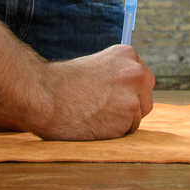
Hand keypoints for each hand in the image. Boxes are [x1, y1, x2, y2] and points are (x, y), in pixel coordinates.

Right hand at [31, 43, 155, 140]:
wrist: (43, 96)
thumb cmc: (61, 83)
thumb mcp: (95, 66)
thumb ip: (117, 76)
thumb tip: (129, 91)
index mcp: (128, 55)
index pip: (143, 79)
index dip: (129, 91)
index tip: (113, 96)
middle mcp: (136, 74)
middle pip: (146, 99)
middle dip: (131, 107)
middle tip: (106, 110)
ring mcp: (132, 99)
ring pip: (137, 118)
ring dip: (121, 122)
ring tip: (94, 116)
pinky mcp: (125, 122)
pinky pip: (126, 133)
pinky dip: (113, 134)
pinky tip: (94, 125)